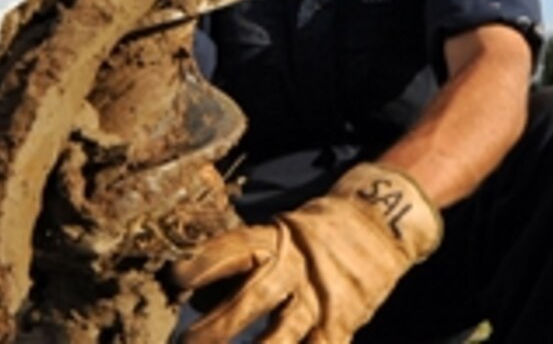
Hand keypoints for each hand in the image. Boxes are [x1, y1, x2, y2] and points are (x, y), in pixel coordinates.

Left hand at [170, 163, 441, 343]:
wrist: (380, 221)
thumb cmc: (313, 232)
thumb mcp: (278, 230)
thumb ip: (242, 259)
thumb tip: (195, 294)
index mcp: (277, 237)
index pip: (233, 249)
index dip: (202, 265)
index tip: (172, 280)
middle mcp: (297, 267)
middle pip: (254, 298)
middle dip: (217, 324)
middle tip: (183, 341)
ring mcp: (321, 297)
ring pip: (285, 333)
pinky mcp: (343, 322)